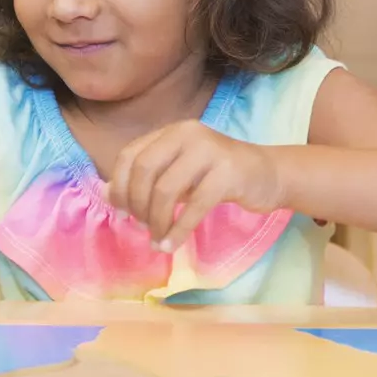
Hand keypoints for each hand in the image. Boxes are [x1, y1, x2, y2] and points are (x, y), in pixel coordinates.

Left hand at [104, 120, 283, 253]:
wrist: (269, 175)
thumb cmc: (219, 176)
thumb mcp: (180, 172)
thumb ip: (148, 178)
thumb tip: (107, 194)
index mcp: (172, 131)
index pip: (131, 155)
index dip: (119, 185)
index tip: (121, 211)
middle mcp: (188, 134)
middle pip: (144, 170)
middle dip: (136, 203)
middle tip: (141, 225)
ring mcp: (209, 151)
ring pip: (166, 189)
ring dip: (156, 220)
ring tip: (157, 238)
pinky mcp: (228, 174)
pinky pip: (193, 207)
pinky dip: (177, 230)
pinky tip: (171, 244)